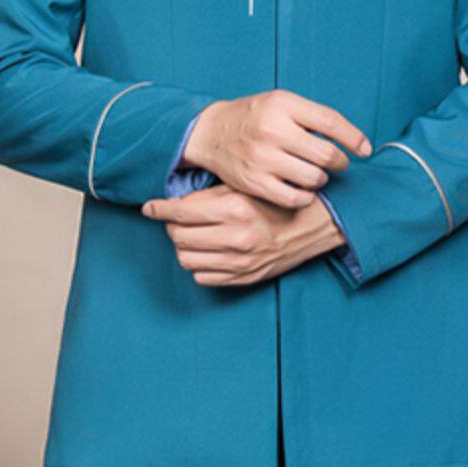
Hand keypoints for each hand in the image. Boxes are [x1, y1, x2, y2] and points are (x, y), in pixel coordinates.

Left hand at [142, 185, 345, 286]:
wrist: (317, 225)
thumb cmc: (280, 200)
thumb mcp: (246, 188)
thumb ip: (210, 195)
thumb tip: (173, 201)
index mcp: (235, 210)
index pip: (179, 213)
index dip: (158, 209)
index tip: (150, 207)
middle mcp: (236, 238)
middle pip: (178, 237)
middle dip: (172, 226)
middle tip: (177, 219)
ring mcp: (241, 262)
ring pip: (186, 260)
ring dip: (184, 247)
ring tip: (193, 236)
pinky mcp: (246, 278)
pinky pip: (203, 277)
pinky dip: (199, 265)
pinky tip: (209, 252)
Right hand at [183, 90, 371, 209]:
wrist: (211, 132)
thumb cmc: (255, 117)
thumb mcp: (281, 103)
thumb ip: (313, 117)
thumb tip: (354, 141)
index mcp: (283, 105)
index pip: (331, 122)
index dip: (354, 138)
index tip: (365, 150)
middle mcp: (272, 130)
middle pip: (326, 154)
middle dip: (340, 162)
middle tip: (338, 163)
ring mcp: (262, 158)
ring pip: (314, 178)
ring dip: (323, 179)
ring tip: (317, 174)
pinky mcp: (254, 182)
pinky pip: (294, 198)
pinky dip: (306, 196)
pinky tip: (304, 189)